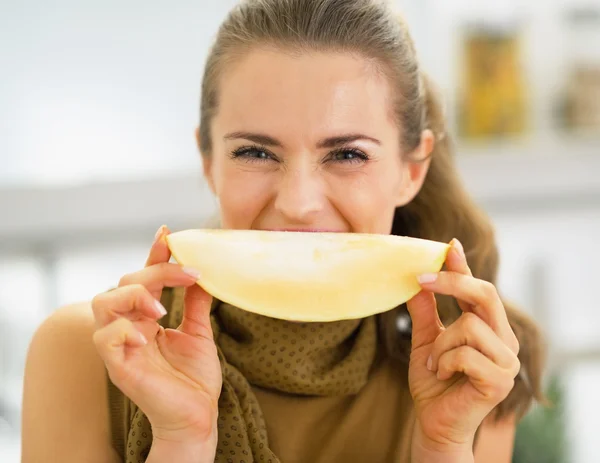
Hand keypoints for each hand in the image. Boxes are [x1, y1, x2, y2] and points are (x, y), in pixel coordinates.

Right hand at [91, 225, 221, 444]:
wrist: (198, 415)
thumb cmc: (195, 378)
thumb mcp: (200, 332)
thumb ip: (196, 302)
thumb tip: (203, 271)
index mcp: (146, 318)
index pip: (143, 278)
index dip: (154, 254)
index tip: (168, 233)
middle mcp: (129, 327)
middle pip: (122, 283)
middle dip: (154, 272)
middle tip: (187, 274)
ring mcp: (120, 347)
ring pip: (102, 303)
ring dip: (133, 295)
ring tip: (162, 308)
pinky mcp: (117, 367)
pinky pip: (103, 339)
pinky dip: (123, 329)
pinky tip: (147, 334)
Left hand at [406, 239, 519, 453]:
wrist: (434, 422)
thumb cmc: (434, 381)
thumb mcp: (424, 340)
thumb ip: (424, 312)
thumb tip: (416, 280)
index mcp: (489, 327)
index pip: (479, 289)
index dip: (464, 266)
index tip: (449, 244)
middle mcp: (504, 340)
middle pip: (486, 294)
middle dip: (453, 283)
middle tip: (422, 279)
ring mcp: (507, 361)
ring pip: (469, 325)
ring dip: (440, 344)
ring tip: (435, 364)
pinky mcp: (501, 380)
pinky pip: (465, 353)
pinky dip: (444, 362)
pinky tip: (444, 375)